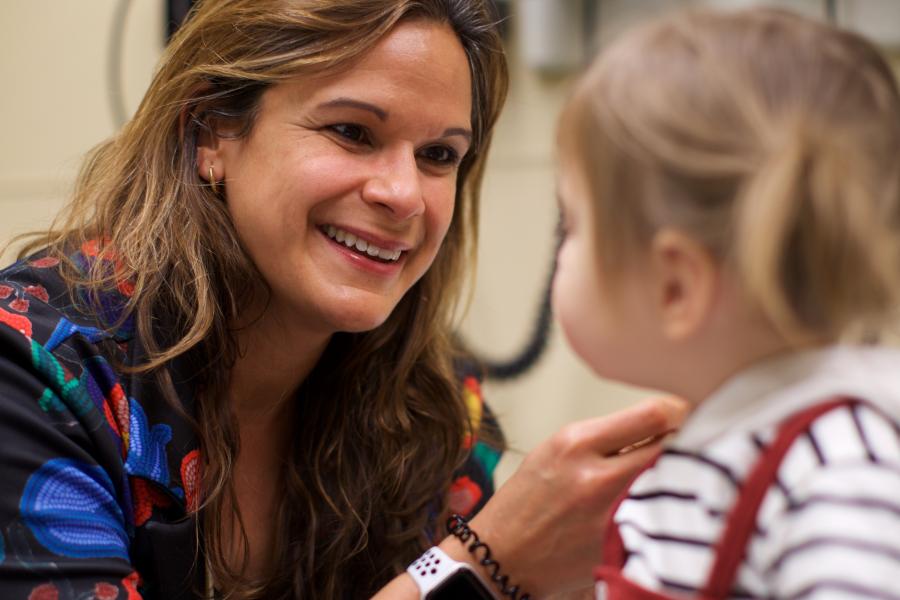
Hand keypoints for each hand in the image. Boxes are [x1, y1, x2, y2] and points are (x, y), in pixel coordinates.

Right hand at [463, 396, 687, 597]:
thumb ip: (607, 436)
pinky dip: (665, 511)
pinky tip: (659, 510)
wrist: (502, 555)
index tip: (685, 415)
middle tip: (694, 445)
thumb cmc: (529, 500)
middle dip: (687, 444)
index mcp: (576, 442)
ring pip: (672, 484)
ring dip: (679, 478)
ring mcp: (609, 516)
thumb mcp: (556, 450)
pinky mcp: (617, 548)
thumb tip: (664, 422)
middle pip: (673, 449)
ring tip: (675, 478)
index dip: (680, 412)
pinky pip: (659, 520)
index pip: (654, 415)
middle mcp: (595, 476)